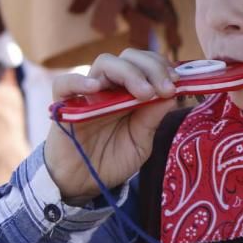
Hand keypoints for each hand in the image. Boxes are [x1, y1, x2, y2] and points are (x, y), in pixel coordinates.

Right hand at [44, 49, 177, 204]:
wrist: (84, 184)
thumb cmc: (112, 160)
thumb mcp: (141, 141)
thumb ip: (152, 118)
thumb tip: (172, 95)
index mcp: (129, 92)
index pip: (145, 64)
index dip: (162, 67)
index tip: (177, 82)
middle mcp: (110, 87)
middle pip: (129, 58)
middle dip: (152, 68)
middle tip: (165, 89)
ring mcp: (87, 94)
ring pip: (104, 63)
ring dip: (128, 72)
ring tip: (144, 93)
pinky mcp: (64, 106)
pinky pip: (64, 84)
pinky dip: (79, 81)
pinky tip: (96, 88)